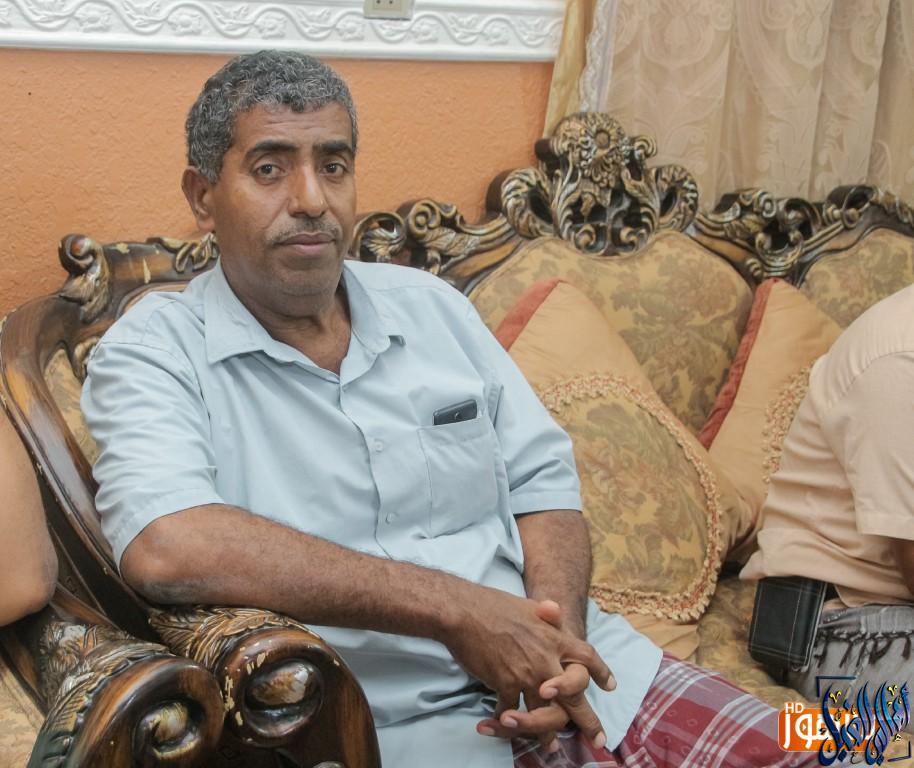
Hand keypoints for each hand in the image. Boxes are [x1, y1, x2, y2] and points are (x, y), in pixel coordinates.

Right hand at [444, 587, 611, 724]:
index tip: (611, 686)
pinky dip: (507, 720)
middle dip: (587, 721)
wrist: (465, 612)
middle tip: (598, 739)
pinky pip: (511, 711)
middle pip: (574, 697)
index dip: (601, 672)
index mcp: (555, 638)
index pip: (587, 657)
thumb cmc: (494, 605)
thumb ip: (545, 613)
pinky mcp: (504, 684)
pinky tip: (503, 724)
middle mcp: (546, 660)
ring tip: (551, 748)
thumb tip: (555, 609)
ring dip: (546, 734)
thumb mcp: (527, 605)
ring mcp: (526, 674)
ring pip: (543, 713)